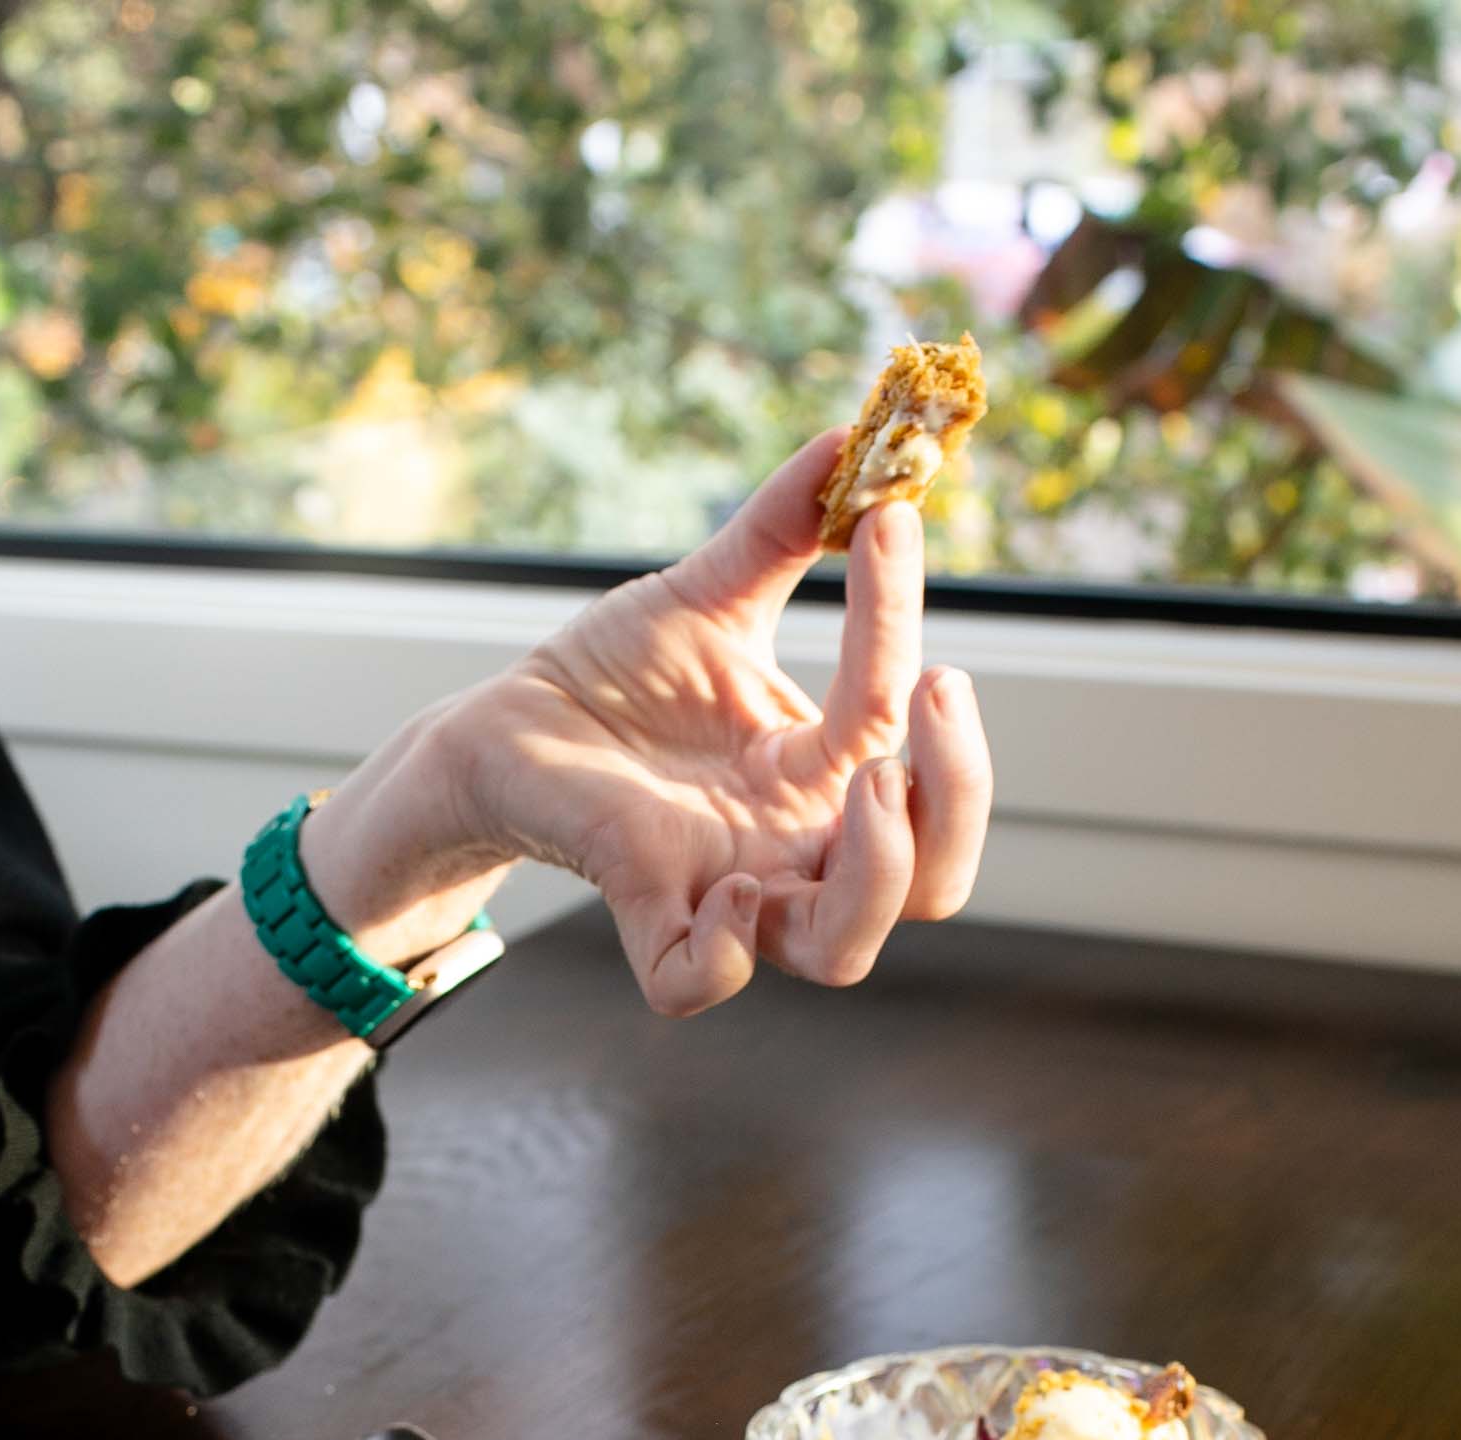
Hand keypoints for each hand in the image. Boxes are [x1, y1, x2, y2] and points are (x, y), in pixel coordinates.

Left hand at [458, 434, 991, 1014]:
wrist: (503, 720)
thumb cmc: (612, 677)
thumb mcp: (710, 592)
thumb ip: (787, 527)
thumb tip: (855, 437)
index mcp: (820, 778)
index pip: (909, 735)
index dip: (910, 626)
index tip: (886, 518)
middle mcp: (790, 847)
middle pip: (934, 884)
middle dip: (957, 798)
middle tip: (927, 693)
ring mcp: (723, 890)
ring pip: (845, 950)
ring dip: (879, 876)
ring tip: (864, 782)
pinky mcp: (644, 909)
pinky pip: (699, 982)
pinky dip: (727, 953)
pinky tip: (734, 887)